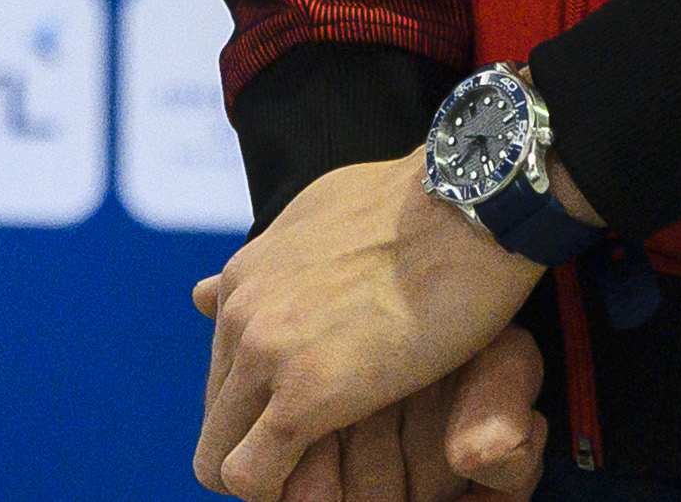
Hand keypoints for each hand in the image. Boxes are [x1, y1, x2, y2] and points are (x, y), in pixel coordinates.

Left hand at [194, 154, 547, 501]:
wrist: (469, 207)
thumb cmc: (419, 207)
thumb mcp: (318, 216)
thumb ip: (270, 262)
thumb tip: (211, 287)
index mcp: (246, 277)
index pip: (222, 369)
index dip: (258, 405)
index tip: (300, 419)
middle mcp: (241, 314)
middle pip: (217, 417)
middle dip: (257, 443)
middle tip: (318, 455)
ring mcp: (267, 355)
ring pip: (220, 457)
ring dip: (270, 473)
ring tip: (325, 472)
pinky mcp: (305, 396)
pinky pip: (253, 477)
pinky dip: (282, 492)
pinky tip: (329, 484)